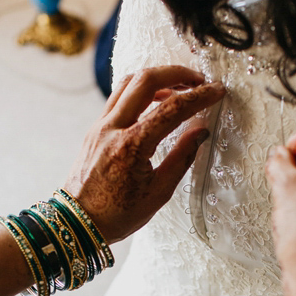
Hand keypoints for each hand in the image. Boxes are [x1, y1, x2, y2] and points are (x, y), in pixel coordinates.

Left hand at [62, 66, 224, 241]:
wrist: (78, 222)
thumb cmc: (119, 213)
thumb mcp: (160, 192)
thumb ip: (182, 157)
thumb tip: (201, 131)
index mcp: (132, 146)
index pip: (172, 109)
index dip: (198, 96)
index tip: (217, 91)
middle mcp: (112, 128)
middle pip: (145, 80)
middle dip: (176, 73)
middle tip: (198, 80)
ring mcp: (100, 125)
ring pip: (128, 83)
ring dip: (157, 79)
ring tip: (179, 88)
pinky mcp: (95, 128)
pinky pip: (119, 97)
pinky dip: (141, 91)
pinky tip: (156, 102)